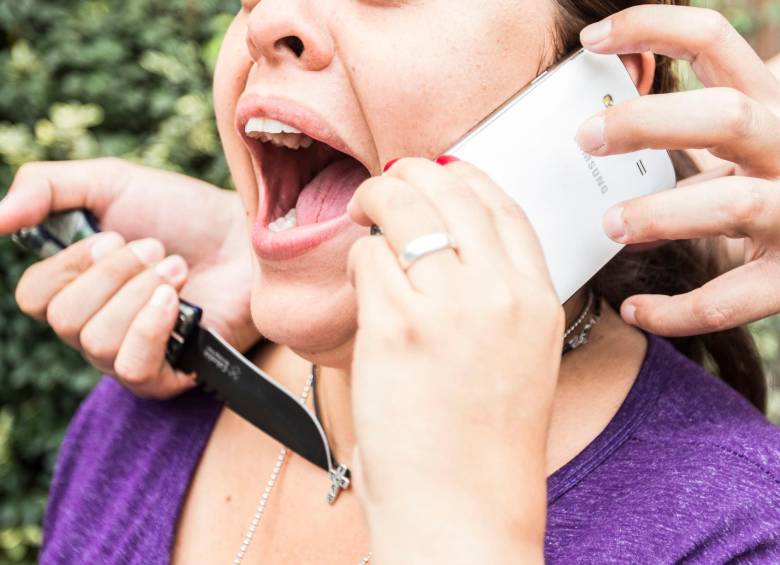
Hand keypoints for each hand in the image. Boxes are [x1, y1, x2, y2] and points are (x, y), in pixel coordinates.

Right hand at [0, 158, 256, 397]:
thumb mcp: (111, 182)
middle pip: (65, 319)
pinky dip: (150, 328)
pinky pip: (133, 369)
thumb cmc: (187, 213)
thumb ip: (46, 188)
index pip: (34, 297)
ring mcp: (131, 354)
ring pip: (96, 341)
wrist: (251, 237)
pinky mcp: (169, 375)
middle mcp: (97, 327)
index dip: (69, 265)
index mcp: (79, 287)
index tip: (112, 237)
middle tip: (156, 248)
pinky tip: (177, 301)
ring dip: (140, 293)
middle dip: (114, 273)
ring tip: (178, 268)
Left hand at [346, 157, 562, 563]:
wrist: (461, 510)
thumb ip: (498, 294)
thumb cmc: (485, 443)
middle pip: (449, 188)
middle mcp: (499, 293)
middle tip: (385, 185)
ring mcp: (449, 308)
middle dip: (409, 174)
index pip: (502, 203)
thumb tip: (450, 240)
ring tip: (364, 219)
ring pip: (401, 206)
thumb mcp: (522, 356)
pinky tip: (360, 285)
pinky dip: (356, 261)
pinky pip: (366, 258)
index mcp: (537, 299)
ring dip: (375, 203)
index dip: (462, 175)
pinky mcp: (396, 329)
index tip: (436, 172)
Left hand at [576, 5, 779, 335]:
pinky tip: (635, 311)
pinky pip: (728, 301)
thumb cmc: (774, 184)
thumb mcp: (748, 140)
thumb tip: (609, 109)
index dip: (653, 28)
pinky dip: (675, 311)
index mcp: (771, 109)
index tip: (589, 41)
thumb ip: (699, 126)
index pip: (714, 43)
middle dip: (650, 122)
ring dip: (660, 215)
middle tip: (587, 139)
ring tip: (611, 224)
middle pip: (726, 117)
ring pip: (731, 207)